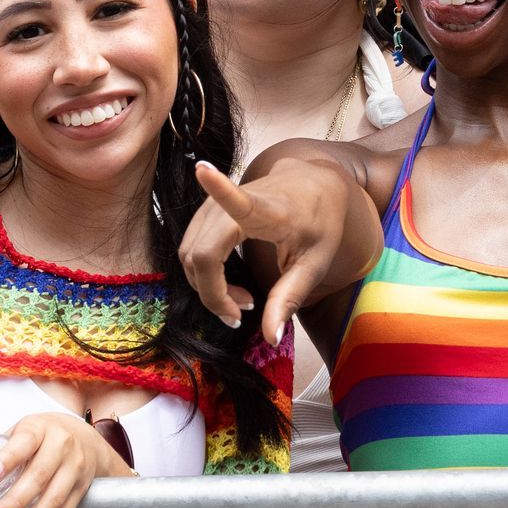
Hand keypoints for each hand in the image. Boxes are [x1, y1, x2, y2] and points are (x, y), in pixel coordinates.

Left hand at [0, 413, 130, 507]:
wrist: (87, 440)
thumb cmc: (42, 437)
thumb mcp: (16, 437)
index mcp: (39, 429)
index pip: (23, 444)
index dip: (6, 460)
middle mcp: (62, 447)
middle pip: (39, 477)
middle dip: (15, 503)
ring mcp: (74, 470)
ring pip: (54, 501)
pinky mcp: (81, 491)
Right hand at [180, 160, 359, 344]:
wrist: (313, 184)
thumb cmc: (318, 223)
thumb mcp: (315, 264)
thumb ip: (289, 299)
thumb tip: (269, 338)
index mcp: (270, 211)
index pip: (239, 200)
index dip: (218, 187)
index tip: (203, 169)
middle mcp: (236, 201)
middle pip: (201, 255)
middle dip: (213, 294)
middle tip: (244, 311)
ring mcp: (215, 205)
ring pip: (190, 256)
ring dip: (208, 287)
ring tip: (244, 298)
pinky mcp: (206, 211)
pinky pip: (191, 251)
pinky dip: (204, 276)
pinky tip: (229, 283)